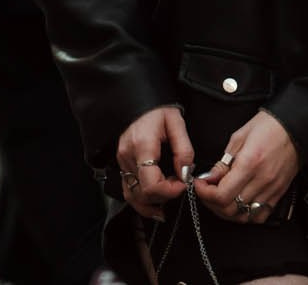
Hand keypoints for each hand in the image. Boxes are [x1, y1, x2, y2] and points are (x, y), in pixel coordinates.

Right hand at [115, 105, 192, 221]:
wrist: (138, 102)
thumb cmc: (158, 109)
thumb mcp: (176, 123)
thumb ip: (184, 150)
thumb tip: (185, 174)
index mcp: (142, 146)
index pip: (151, 183)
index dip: (169, 191)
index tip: (183, 184)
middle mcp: (128, 157)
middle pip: (142, 193)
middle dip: (163, 197)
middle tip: (179, 187)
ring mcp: (122, 162)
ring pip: (132, 196)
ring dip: (151, 204)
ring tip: (166, 206)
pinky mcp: (122, 164)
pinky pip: (128, 189)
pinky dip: (141, 200)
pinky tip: (154, 204)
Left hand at [194, 109, 297, 225]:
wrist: (296, 126)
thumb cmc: (269, 126)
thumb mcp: (239, 137)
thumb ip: (223, 162)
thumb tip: (210, 179)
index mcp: (250, 163)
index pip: (221, 194)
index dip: (205, 193)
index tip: (200, 185)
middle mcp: (262, 180)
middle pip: (230, 209)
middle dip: (212, 203)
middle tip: (208, 191)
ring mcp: (272, 189)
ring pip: (243, 216)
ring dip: (227, 211)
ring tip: (222, 198)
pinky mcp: (279, 193)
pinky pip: (260, 215)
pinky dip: (246, 214)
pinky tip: (240, 203)